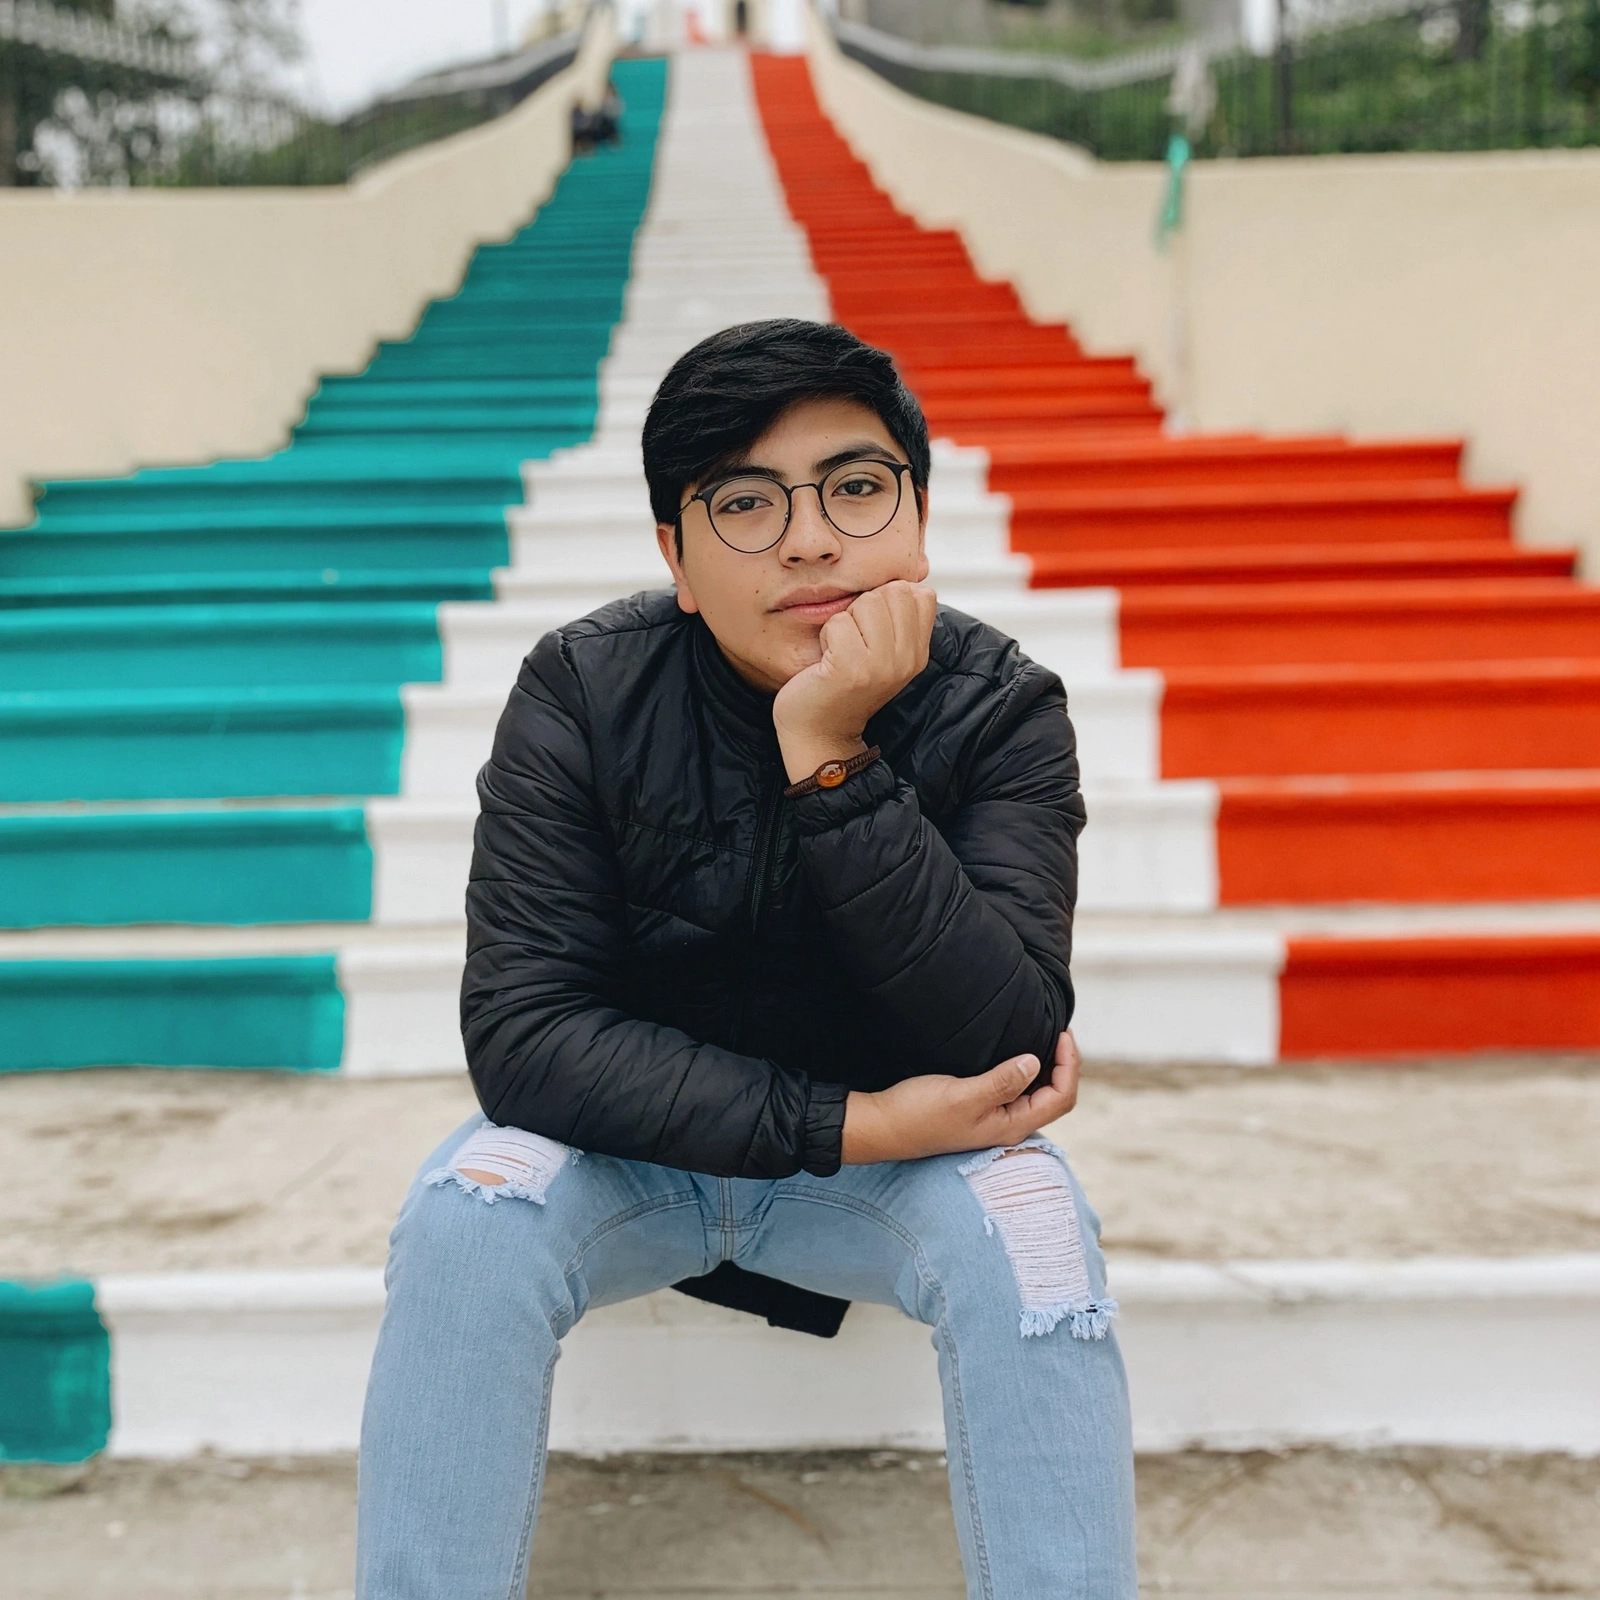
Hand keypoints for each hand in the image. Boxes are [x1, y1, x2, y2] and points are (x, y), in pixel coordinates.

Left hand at [773, 580, 936, 783]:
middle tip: (852, 643)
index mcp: (918, 653)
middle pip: (892, 592)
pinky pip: (838, 622)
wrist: (819, 734)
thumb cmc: (841, 686)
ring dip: (843, 621)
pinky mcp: (852, 668)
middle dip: (863, 608)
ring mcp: (882, 665)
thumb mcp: (881, 652)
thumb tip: (918, 568)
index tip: (871, 632)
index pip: (920, 594)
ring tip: (840, 651)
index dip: (888, 600)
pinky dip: (825, 636)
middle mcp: (907, 659)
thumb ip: (898, 617)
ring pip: (865, 603)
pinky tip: (826, 662)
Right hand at [841, 1030, 1080, 1164]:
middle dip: (1065, 1065)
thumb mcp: (962, 1095)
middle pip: (1056, 1096)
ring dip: (1048, 1066)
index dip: (1069, 1066)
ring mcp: (994, 1118)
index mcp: (1011, 1126)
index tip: (1062, 1033)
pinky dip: (1027, 1069)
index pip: (1060, 1097)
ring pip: (1037, 1093)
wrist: (882, 1126)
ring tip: (1046, 1036)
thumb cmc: (918, 1114)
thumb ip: (1001, 1082)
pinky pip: (1017, 1089)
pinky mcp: (980, 1108)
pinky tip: (1017, 1052)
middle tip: (1060, 1031)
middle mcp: (1008, 1125)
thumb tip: (1034, 1062)